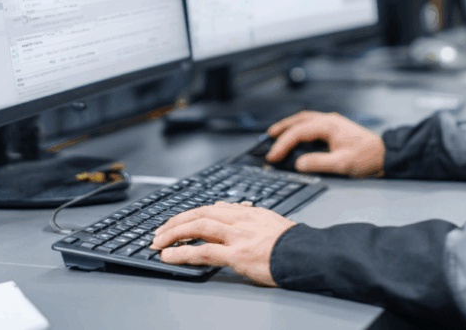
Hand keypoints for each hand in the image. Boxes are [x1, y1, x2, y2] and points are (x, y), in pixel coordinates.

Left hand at [150, 202, 295, 285]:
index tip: (178, 221)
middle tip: (159, 232)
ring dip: (173, 234)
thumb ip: (248, 215)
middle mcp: (240, 219)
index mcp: (247, 212)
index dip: (191, 214)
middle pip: (200, 213)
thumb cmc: (292, 243)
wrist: (307, 253)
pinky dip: (182, 252)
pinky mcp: (237, 254)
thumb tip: (229, 208)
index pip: (212, 207)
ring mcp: (237, 236)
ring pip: (198, 227)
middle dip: (176, 222)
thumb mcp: (269, 221)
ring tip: (157, 243)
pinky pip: (203, 251)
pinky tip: (170, 256)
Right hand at [266, 111, 384, 176]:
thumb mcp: (342, 164)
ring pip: (304, 119)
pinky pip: (311, 124)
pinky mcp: (335, 128)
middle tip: (267, 139)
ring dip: (289, 126)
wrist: (385, 154)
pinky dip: (299, 128)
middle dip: (281, 129)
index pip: (298, 132)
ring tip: (276, 134)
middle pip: (298, 120)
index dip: (282, 145)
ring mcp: (332, 123)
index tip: (272, 156)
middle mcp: (329, 120)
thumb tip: (298, 163)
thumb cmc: (367, 157)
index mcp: (328, 125)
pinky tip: (296, 135)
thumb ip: (318, 163)